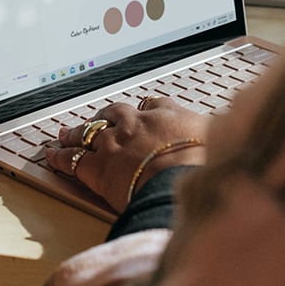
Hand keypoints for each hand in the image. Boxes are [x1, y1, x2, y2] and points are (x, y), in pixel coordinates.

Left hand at [44, 97, 208, 212]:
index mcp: (166, 115)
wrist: (179, 180)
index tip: (140, 112)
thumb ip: (218, 134)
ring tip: (64, 134)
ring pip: (88, 133)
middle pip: (114, 114)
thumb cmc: (204, 164)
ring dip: (75, 133)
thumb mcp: (221, 141)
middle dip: (103, 117)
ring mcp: (114, 143)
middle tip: (95, 120)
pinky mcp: (97, 167)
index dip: (144, 110)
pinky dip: (59, 157)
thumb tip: (232, 130)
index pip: (152, 105)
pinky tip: (51, 156)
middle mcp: (136, 124)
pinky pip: (72, 158)